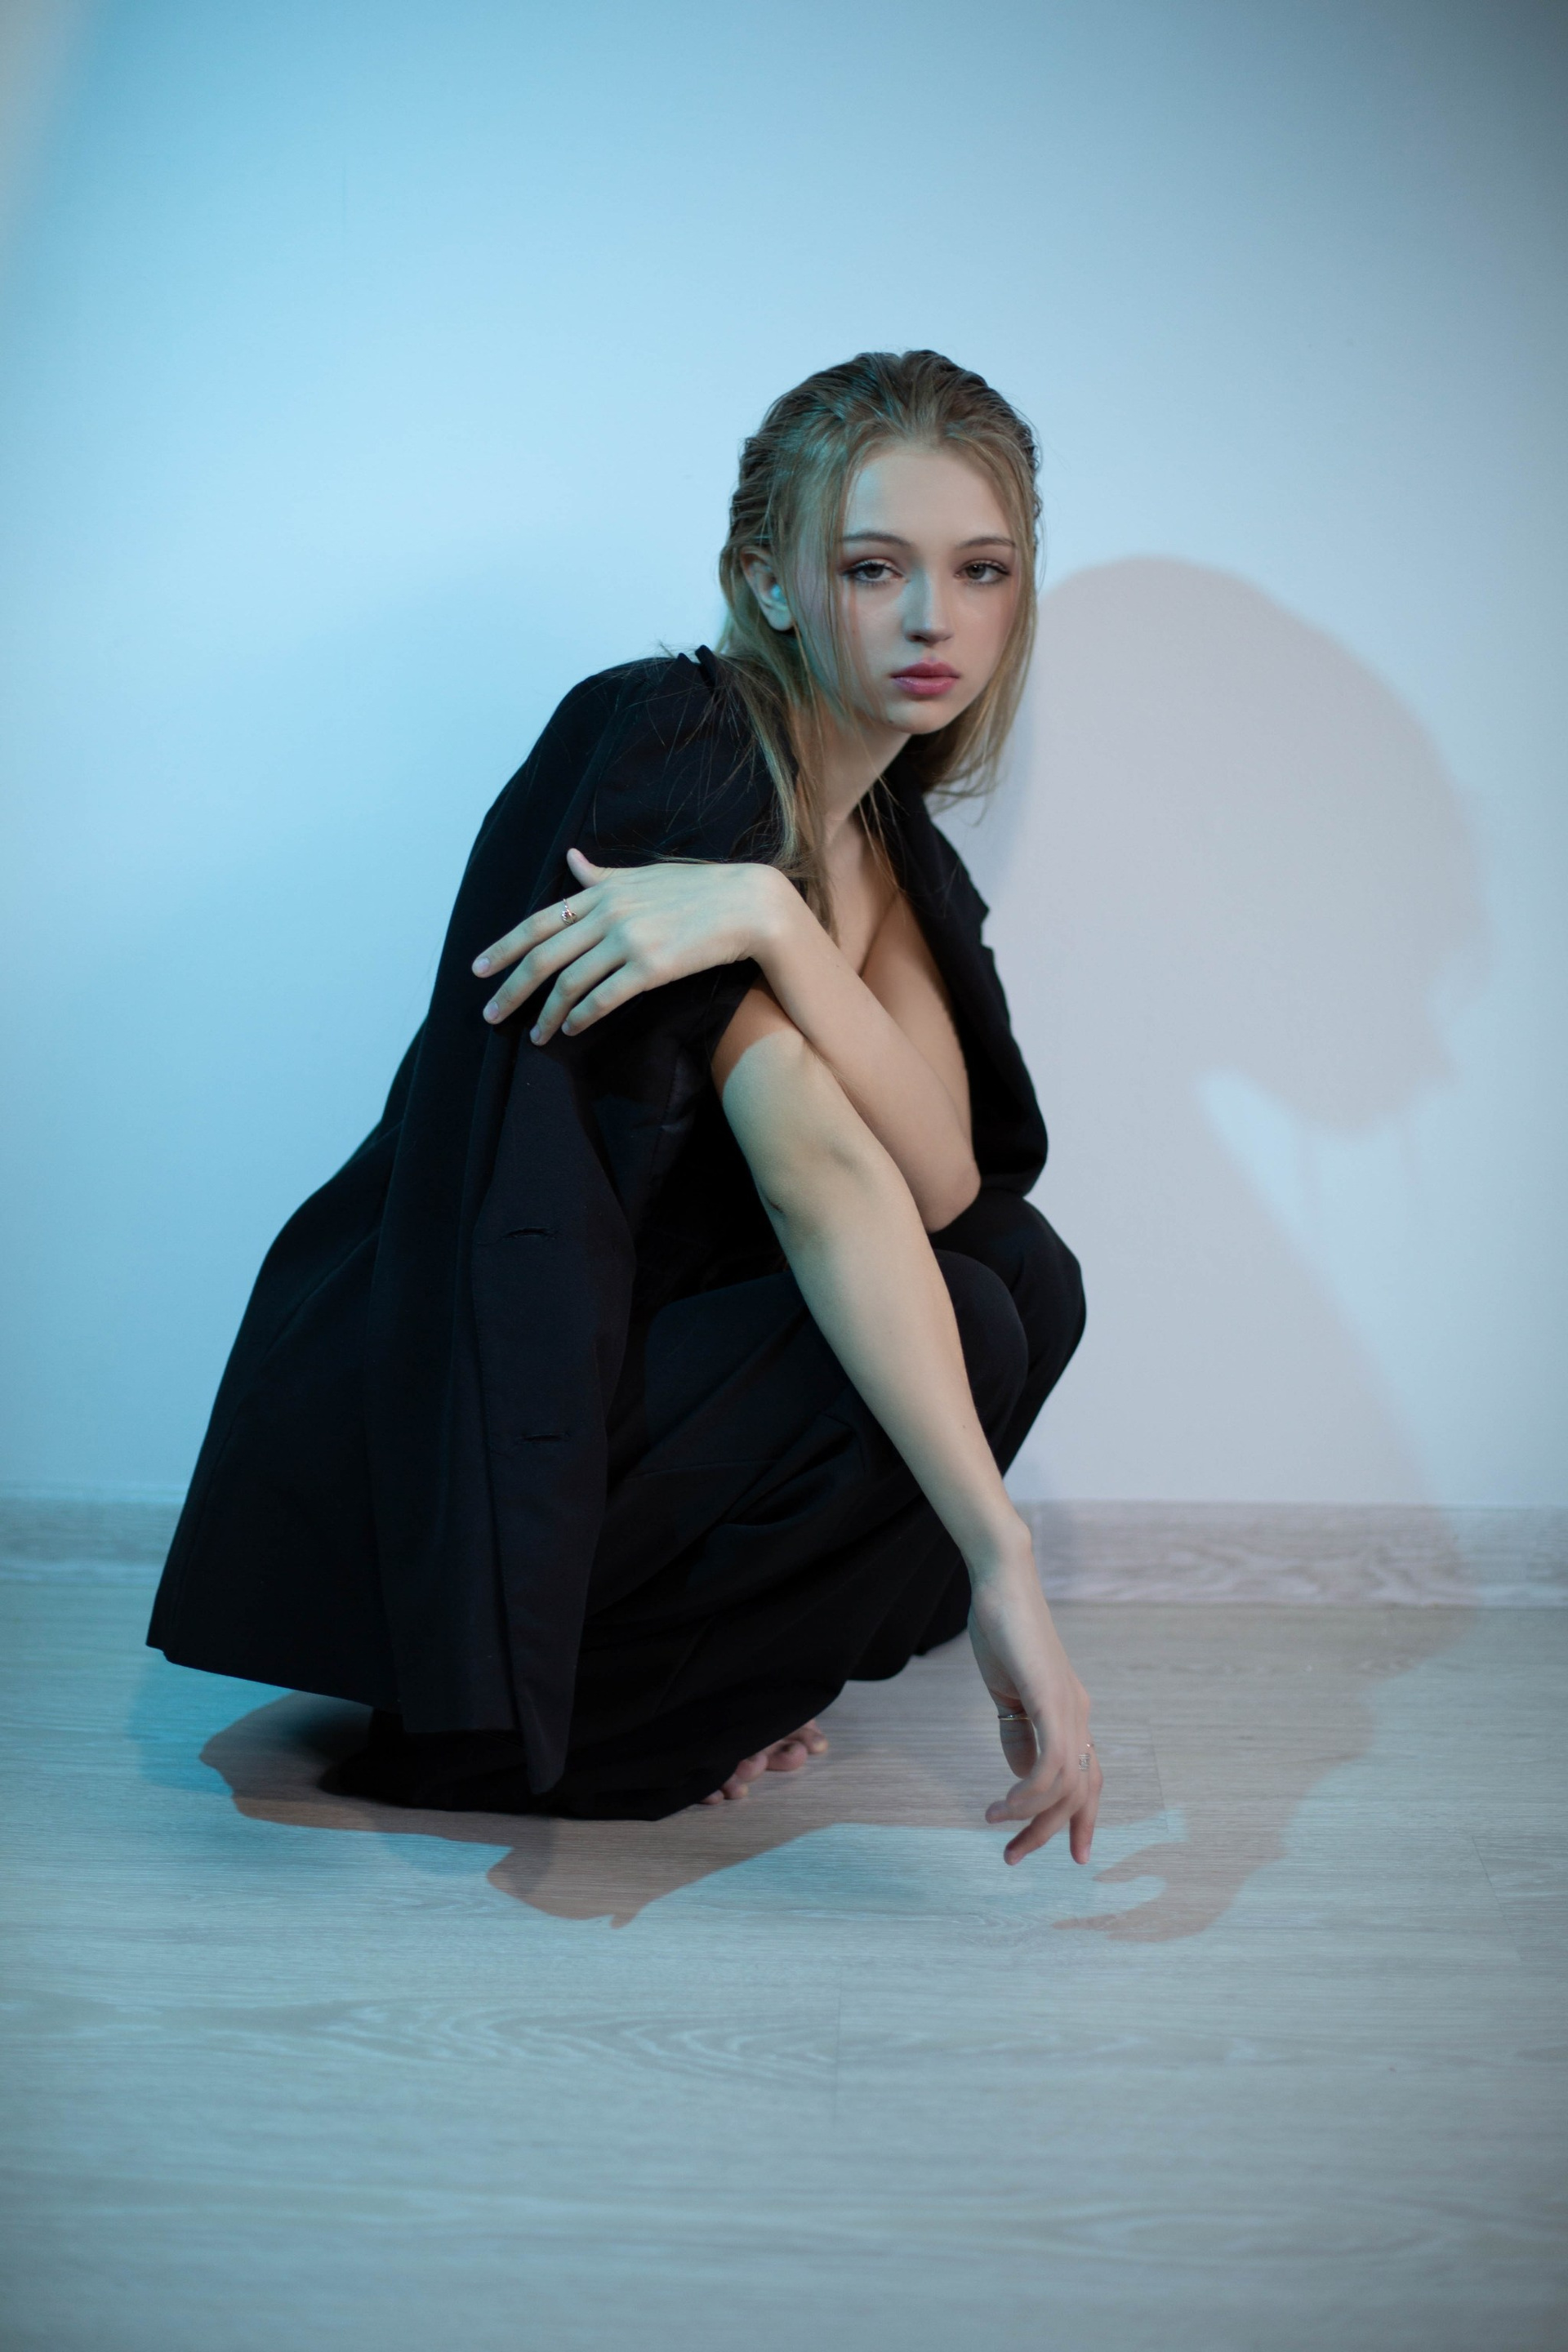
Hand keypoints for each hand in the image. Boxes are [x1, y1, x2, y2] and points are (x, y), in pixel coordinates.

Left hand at [472, 848, 790, 1041]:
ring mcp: (629, 940)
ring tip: (535, 1036)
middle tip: (489, 1015)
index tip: (478, 969)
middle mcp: (608, 915)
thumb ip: (602, 876)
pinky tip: (571, 1028)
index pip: (538, 922)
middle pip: (544, 956)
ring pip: (570, 982)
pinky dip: (582, 1015)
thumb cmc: (698, 889)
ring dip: (547, 1014)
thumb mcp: (643, 876)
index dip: (503, 947)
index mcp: (602, 894)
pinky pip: (604, 997)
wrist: (748, 904)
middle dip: (511, 989)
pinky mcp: (651, 967)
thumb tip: (571, 858)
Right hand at [967, 1567, 1101, 1866]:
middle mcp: (1080, 1716)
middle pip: (1080, 1793)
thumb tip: (1021, 1777)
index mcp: (1071, 1714)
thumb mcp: (1007, 1694)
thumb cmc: (1002, 1632)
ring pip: (1066, 1785)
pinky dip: (1029, 1792)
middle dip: (1050, 1833)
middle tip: (1014, 1856)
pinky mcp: (1052, 1700)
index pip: (1089, 1779)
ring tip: (997, 1824)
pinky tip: (1005, 1802)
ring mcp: (1070, 1708)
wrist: (1002, 1583)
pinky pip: (1052, 1763)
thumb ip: (1017, 1733)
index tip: (1075, 1856)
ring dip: (1032, 1817)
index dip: (1084, 1820)